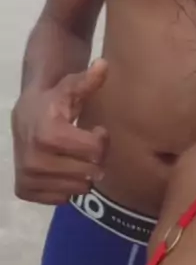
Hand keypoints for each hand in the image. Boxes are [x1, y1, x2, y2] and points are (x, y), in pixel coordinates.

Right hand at [11, 59, 108, 204]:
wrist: (26, 113)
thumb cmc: (54, 99)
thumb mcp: (71, 87)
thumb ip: (88, 80)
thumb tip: (103, 64)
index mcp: (47, 134)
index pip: (95, 152)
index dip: (101, 140)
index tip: (96, 129)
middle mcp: (34, 159)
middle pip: (88, 173)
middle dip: (94, 159)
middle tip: (86, 144)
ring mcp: (27, 177)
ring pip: (78, 190)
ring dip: (82, 174)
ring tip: (75, 155)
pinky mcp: (24, 190)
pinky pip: (61, 200)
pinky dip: (66, 186)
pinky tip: (62, 167)